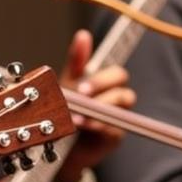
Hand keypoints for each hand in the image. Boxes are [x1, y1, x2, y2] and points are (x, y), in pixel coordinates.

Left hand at [56, 28, 135, 181]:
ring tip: (77, 112)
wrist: (60, 147)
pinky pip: (114, 126)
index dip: (103, 73)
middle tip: (81, 91)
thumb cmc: (66, 111)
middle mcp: (114, 97)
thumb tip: (83, 35)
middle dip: (100, 84)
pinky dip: (97, 124)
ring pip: (121, 101)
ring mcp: (117, 116)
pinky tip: (82, 124)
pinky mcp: (115, 134)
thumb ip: (77, 62)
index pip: (116, 72)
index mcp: (104, 84)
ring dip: (99, 104)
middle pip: (121, 82)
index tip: (84, 80)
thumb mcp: (67, 84)